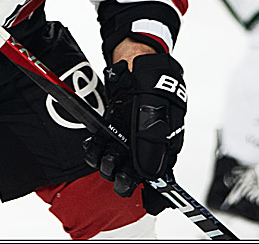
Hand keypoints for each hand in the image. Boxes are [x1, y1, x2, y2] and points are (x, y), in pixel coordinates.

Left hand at [83, 53, 186, 202]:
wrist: (135, 59)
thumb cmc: (154, 80)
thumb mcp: (156, 107)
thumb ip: (152, 138)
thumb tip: (150, 171)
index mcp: (166, 145)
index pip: (163, 178)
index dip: (155, 193)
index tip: (145, 199)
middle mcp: (148, 145)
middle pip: (136, 175)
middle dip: (124, 177)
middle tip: (117, 173)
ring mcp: (130, 138)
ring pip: (117, 162)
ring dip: (107, 164)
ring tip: (103, 157)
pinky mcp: (114, 129)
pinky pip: (103, 146)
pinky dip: (94, 150)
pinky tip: (91, 147)